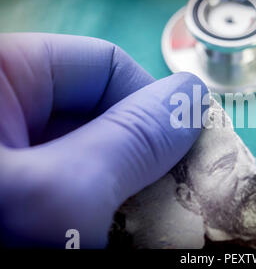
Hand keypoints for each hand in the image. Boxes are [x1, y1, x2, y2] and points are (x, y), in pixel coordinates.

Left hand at [0, 33, 207, 246]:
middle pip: (102, 113)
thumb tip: (194, 95)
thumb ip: (134, 138)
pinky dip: (92, 207)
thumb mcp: (62, 193)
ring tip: (128, 226)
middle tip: (158, 205)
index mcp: (2, 71)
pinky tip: (100, 232)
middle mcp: (5, 104)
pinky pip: (67, 182)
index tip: (180, 162)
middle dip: (139, 157)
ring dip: (119, 190)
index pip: (106, 65)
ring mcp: (8, 149)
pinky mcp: (14, 182)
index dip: (155, 108)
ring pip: (89, 154)